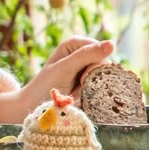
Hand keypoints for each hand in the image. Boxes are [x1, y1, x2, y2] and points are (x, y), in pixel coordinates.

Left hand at [0, 37, 114, 122]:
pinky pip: (102, 86)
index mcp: (75, 43)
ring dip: (95, 85)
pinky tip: (83, 95)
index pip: (100, 49)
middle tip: (79, 85)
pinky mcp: (89, 82)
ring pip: (106, 75)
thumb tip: (112, 44)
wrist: (36, 105)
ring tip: (79, 91)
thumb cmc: (46, 85)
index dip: (95, 64)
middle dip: (95, 76)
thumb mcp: (65, 68)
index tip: (81, 76)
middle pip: (105, 63)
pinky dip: (95, 92)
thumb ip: (87, 55)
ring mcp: (87, 68)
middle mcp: (82, 53)